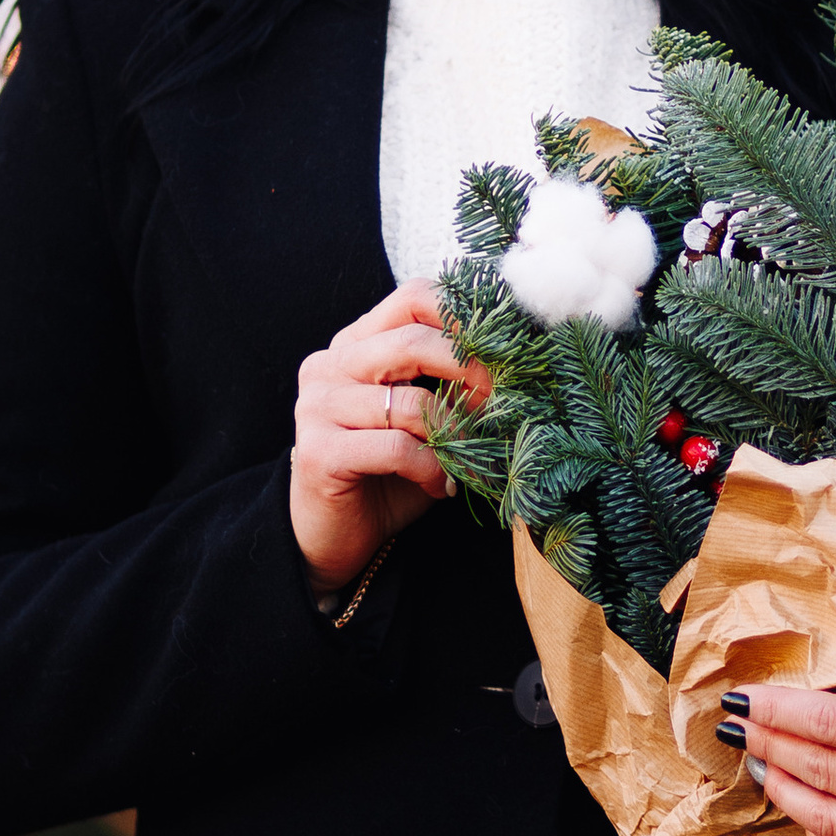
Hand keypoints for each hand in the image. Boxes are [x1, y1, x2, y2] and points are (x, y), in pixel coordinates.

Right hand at [289, 281, 483, 592]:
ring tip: (470, 459)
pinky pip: (397, 448)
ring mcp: (317, 406)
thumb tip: (518, 366)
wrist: (334, 537)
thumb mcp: (424, 417)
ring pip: (411, 402)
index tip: (506, 351)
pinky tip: (439, 487)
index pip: (414, 298)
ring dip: (456, 435)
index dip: (465, 318)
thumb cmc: (388, 473)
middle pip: (412, 341)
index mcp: (356, 344)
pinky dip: (432, 469)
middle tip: (505, 401)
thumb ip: (450, 384)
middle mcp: (329, 365)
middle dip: (470, 370)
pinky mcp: (318, 451)